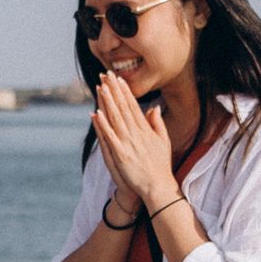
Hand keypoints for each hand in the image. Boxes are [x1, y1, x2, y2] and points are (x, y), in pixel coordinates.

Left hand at [91, 70, 178, 211]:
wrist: (157, 186)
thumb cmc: (160, 165)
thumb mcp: (163, 141)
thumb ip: (157, 123)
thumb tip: (153, 107)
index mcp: (145, 130)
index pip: (133, 106)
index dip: (125, 91)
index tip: (119, 79)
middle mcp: (136, 134)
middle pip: (123, 108)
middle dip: (114, 91)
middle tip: (106, 75)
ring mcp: (128, 143)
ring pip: (115, 118)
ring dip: (107, 102)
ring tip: (100, 87)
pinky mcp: (121, 154)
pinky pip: (110, 136)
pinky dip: (103, 125)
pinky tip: (96, 113)